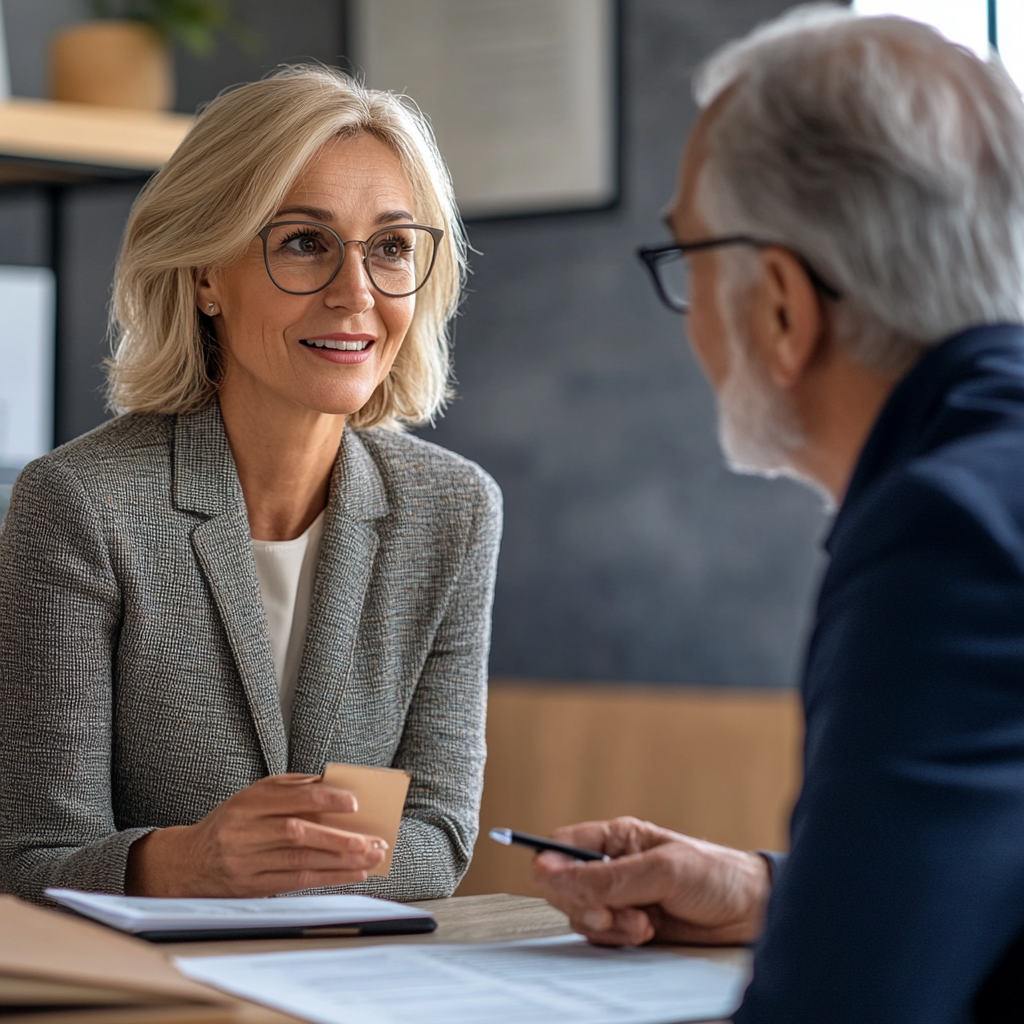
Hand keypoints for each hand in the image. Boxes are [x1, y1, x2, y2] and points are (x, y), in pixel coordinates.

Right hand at [125, 773, 386, 895]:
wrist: (188, 863)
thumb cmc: (232, 822)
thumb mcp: (252, 797)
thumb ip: (289, 788)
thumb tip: (332, 785)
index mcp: (246, 802)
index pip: (290, 798)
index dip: (323, 800)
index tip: (353, 803)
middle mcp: (244, 832)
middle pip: (297, 834)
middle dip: (338, 838)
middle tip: (371, 840)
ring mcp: (245, 863)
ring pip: (299, 862)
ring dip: (339, 861)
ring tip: (370, 857)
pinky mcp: (250, 887)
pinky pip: (294, 883)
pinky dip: (326, 878)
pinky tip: (351, 873)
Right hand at [532, 816, 769, 946]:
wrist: (751, 915)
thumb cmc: (716, 877)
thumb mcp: (660, 870)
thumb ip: (607, 877)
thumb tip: (555, 875)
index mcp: (617, 839)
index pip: (561, 847)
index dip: (550, 866)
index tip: (552, 884)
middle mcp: (612, 867)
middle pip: (564, 887)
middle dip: (584, 903)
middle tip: (612, 911)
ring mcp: (620, 900)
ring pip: (581, 916)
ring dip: (607, 925)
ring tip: (642, 923)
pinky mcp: (629, 928)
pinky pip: (602, 938)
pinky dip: (618, 939)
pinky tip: (646, 934)